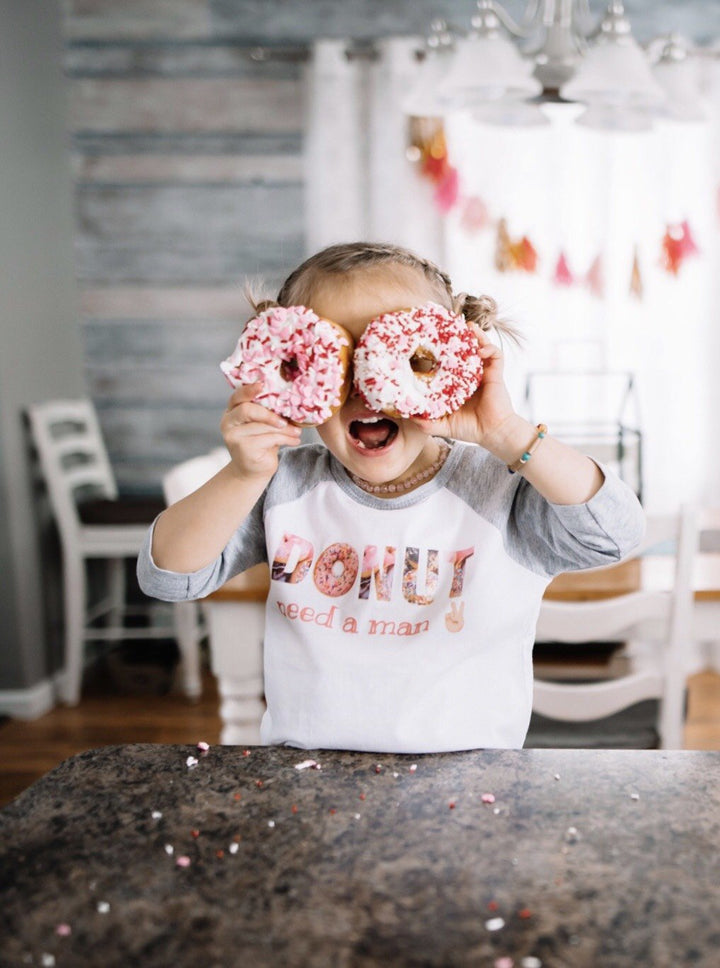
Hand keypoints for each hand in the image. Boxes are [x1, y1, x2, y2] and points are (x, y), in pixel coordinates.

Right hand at [221, 383, 301, 480]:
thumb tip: (290, 399)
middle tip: (286, 420)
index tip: (263, 384)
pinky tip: (294, 440)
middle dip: (270, 413)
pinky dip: (286, 439)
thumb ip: (267, 411)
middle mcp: (228, 423)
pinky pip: (269, 439)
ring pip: (262, 426)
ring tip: (297, 432)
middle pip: (247, 410)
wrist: (254, 470)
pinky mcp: (244, 449)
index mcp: (232, 412)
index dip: (249, 389)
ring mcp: (234, 437)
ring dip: (285, 429)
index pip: (237, 396)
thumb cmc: (261, 443)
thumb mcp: (262, 424)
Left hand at [412, 328, 516, 446]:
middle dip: (459, 337)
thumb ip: (426, 422)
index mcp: (458, 383)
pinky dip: (489, 348)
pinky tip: (480, 349)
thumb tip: (408, 416)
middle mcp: (471, 374)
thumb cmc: (469, 428)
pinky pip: (496, 355)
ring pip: (481, 346)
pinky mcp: (496, 374)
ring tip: (468, 326)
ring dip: (476, 335)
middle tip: (449, 326)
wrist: (492, 433)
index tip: (431, 341)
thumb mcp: (442, 425)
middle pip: (466, 350)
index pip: (450, 362)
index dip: (443, 351)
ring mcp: (484, 372)